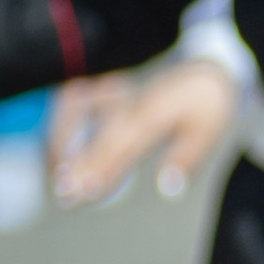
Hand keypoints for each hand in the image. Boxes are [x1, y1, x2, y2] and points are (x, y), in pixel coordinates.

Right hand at [48, 57, 238, 204]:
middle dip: (80, 166)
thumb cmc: (205, 105)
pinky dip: (64, 128)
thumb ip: (186, 159)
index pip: (123, 146)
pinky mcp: (109, 92)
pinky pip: (77, 106)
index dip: (104, 169)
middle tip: (64, 194)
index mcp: (153, 115)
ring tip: (57, 178)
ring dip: (65, 147)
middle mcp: (129, 104)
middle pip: (98, 138)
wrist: (202, 69)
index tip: (87, 191)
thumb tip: (168, 190)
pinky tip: (58, 155)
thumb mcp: (206, 131)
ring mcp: (116, 95)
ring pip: (81, 120)